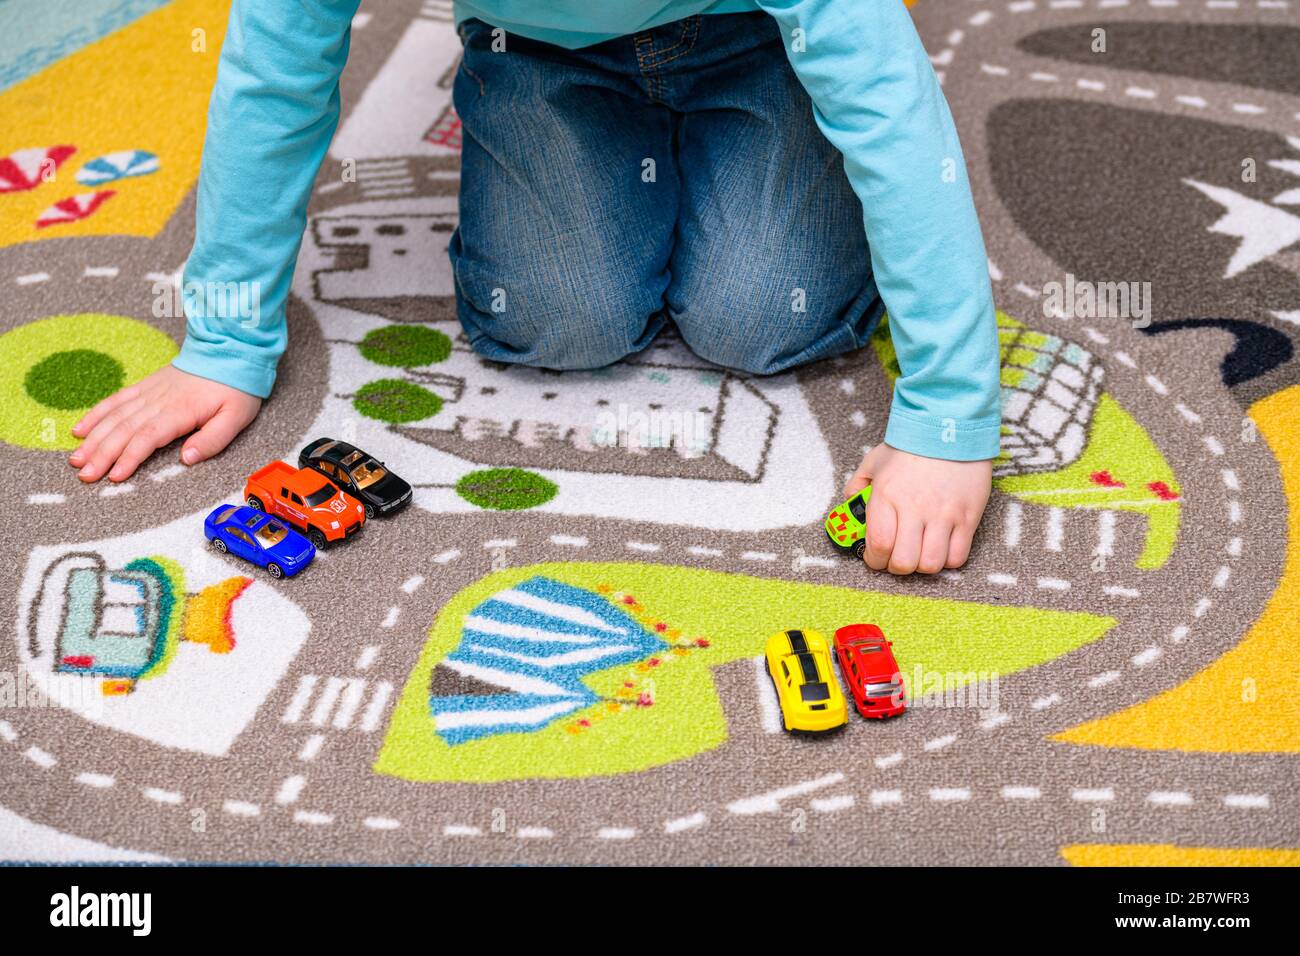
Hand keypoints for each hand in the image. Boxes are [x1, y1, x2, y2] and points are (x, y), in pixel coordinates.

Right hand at [68, 365, 262, 482]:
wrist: (229, 351)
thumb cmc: (235, 388)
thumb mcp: (236, 417)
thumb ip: (213, 440)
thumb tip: (186, 459)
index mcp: (179, 412)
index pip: (147, 438)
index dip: (129, 457)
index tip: (114, 476)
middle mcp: (158, 402)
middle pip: (123, 430)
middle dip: (101, 454)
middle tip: (84, 475)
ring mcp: (148, 393)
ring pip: (114, 417)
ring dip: (93, 439)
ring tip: (76, 459)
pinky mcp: (145, 386)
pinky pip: (115, 400)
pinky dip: (95, 414)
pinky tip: (80, 430)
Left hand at [845, 443, 991, 574]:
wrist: (951, 425)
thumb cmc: (911, 444)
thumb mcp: (874, 460)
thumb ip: (858, 484)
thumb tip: (850, 503)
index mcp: (887, 496)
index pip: (879, 545)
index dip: (874, 560)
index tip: (875, 558)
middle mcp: (914, 509)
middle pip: (904, 562)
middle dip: (897, 567)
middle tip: (897, 558)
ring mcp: (943, 515)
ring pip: (931, 564)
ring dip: (922, 566)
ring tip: (920, 553)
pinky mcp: (968, 517)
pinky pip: (958, 556)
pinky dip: (948, 560)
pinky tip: (942, 547)